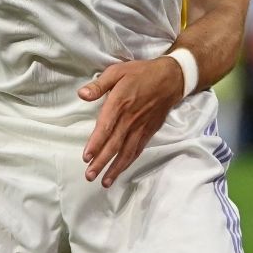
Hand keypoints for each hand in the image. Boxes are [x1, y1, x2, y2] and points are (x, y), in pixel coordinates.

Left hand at [77, 57, 184, 187]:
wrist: (171, 79)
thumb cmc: (141, 73)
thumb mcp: (117, 71)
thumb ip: (99, 84)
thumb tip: (82, 94)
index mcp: (119, 103)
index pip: (105, 127)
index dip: (95, 144)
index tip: (86, 157)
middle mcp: (130, 119)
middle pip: (114, 145)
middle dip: (101, 162)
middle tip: (89, 176)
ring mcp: (140, 128)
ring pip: (126, 152)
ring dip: (115, 168)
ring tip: (104, 181)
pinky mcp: (149, 132)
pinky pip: (137, 150)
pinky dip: (129, 162)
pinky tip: (121, 170)